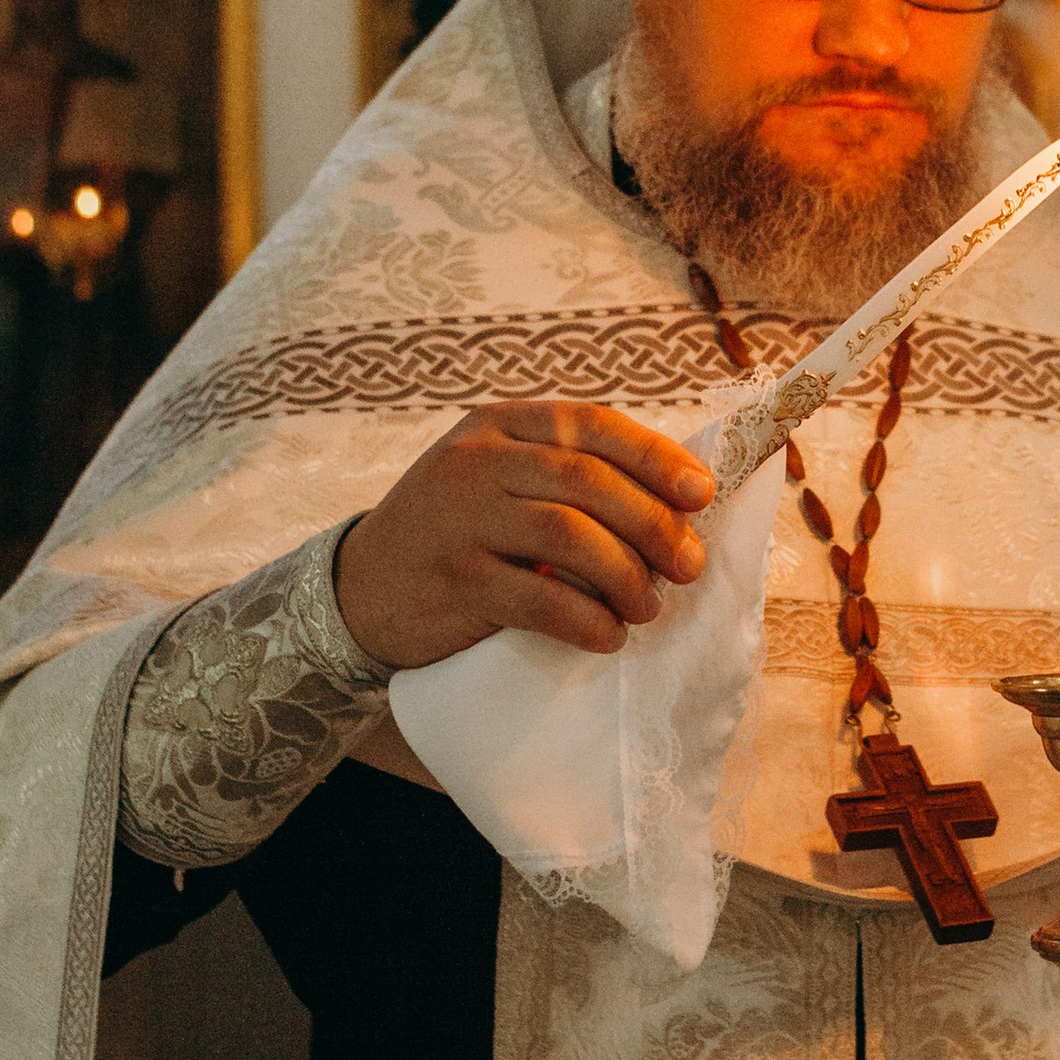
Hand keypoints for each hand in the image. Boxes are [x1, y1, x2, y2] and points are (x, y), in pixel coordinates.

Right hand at [334, 400, 715, 669]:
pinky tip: (607, 635)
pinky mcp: (457, 581)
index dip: (656, 458)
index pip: (593, 424)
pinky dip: (588, 620)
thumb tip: (675, 501)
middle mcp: (478, 461)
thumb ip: (563, 474)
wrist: (358, 588)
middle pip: (590, 482)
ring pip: (571, 536)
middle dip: (653, 525)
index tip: (701, 493)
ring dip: (626, 576)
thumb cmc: (453, 532)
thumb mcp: (495, 478)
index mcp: (499, 424)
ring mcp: (462, 519)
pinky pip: (541, 599)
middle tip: (688, 565)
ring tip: (648, 607)